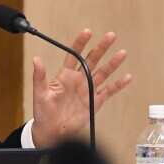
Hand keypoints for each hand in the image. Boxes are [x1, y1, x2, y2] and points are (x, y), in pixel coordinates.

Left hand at [30, 29, 132, 147]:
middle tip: (110, 36)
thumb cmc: (44, 112)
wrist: (52, 131)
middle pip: (92, 60)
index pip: (73, 55)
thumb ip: (39, 76)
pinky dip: (118, 85)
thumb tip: (36, 59)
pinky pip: (109, 91)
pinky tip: (127, 77)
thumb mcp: (40, 93)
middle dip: (101, 48)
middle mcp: (78, 81)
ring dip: (113, 64)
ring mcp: (88, 90)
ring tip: (122, 53)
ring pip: (103, 73)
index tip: (87, 32)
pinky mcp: (95, 102)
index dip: (80, 43)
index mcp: (65, 76)